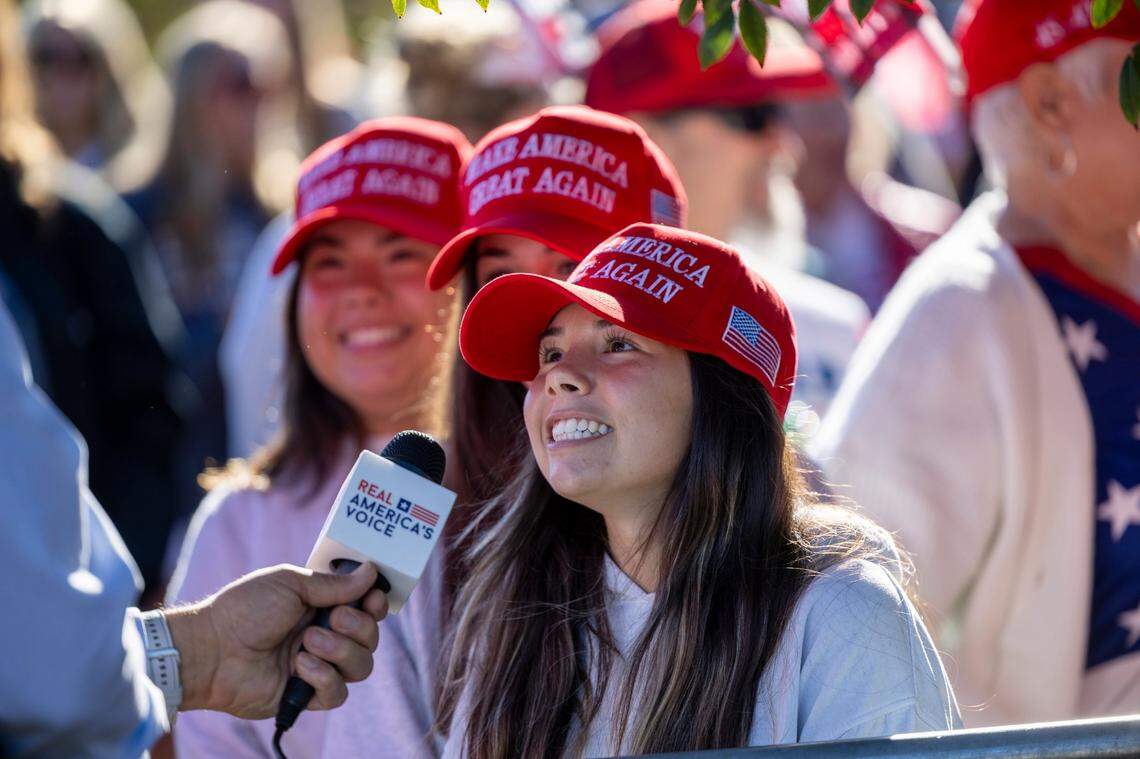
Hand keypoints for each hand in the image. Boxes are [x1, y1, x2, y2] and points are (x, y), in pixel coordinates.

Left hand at [165, 562, 388, 718]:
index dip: (376, 604)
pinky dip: (325, 678)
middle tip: (332, 619)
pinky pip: (339, 693)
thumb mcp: (291, 584)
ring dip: (341, 651)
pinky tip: (300, 666)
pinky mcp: (308, 695)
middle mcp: (326, 636)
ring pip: (361, 666)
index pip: (367, 608)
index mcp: (322, 607)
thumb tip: (370, 571)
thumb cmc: (245, 609)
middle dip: (359, 627)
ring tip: (307, 643)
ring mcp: (318, 666)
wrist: (212, 648)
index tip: (372, 597)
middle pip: (371, 637)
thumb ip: (333, 584)